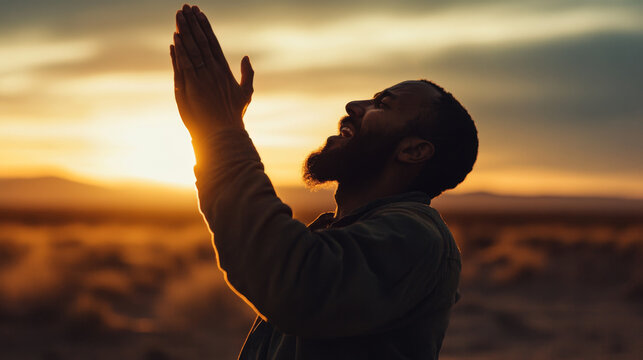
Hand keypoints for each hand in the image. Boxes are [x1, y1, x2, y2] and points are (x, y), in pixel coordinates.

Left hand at [170, 4, 253, 137]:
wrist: (223, 133)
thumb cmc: (233, 115)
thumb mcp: (246, 94)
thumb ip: (248, 74)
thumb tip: (246, 58)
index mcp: (224, 70)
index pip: (213, 42)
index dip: (205, 27)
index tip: (199, 13)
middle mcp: (214, 71)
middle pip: (202, 41)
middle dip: (193, 23)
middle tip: (186, 7)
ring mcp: (203, 78)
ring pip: (192, 49)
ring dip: (185, 31)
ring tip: (178, 15)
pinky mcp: (192, 87)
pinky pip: (185, 64)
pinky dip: (180, 50)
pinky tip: (176, 37)